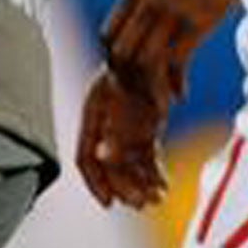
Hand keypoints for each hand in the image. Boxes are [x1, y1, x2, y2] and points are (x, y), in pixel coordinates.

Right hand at [75, 66, 169, 209]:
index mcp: (94, 114)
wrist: (159, 43)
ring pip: (130, 163)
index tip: (108, 202)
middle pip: (110, 165)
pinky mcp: (146, 127)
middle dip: (125, 187)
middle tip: (141, 203)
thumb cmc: (137, 61)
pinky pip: (147, 156)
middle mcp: (108, 124)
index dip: (95, 181)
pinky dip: (154, 172)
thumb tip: (104, 157)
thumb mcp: (126, 90)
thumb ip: (115, 123)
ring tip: (156, 199)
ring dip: (141, 183)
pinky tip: (162, 186)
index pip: (85, 158)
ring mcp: (127, 126)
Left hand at [101, 0, 244, 108]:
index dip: (113, 60)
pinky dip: (176, 84)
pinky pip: (177, 63)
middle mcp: (148, 4)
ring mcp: (172, 14)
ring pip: (146, 63)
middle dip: (128, 79)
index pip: (108, 36)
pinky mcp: (197, 24)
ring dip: (151, 89)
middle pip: (122, 53)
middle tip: (141, 94)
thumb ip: (147, 1)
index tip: (126, 73)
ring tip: (160, 103)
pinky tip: (182, 94)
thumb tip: (139, 28)